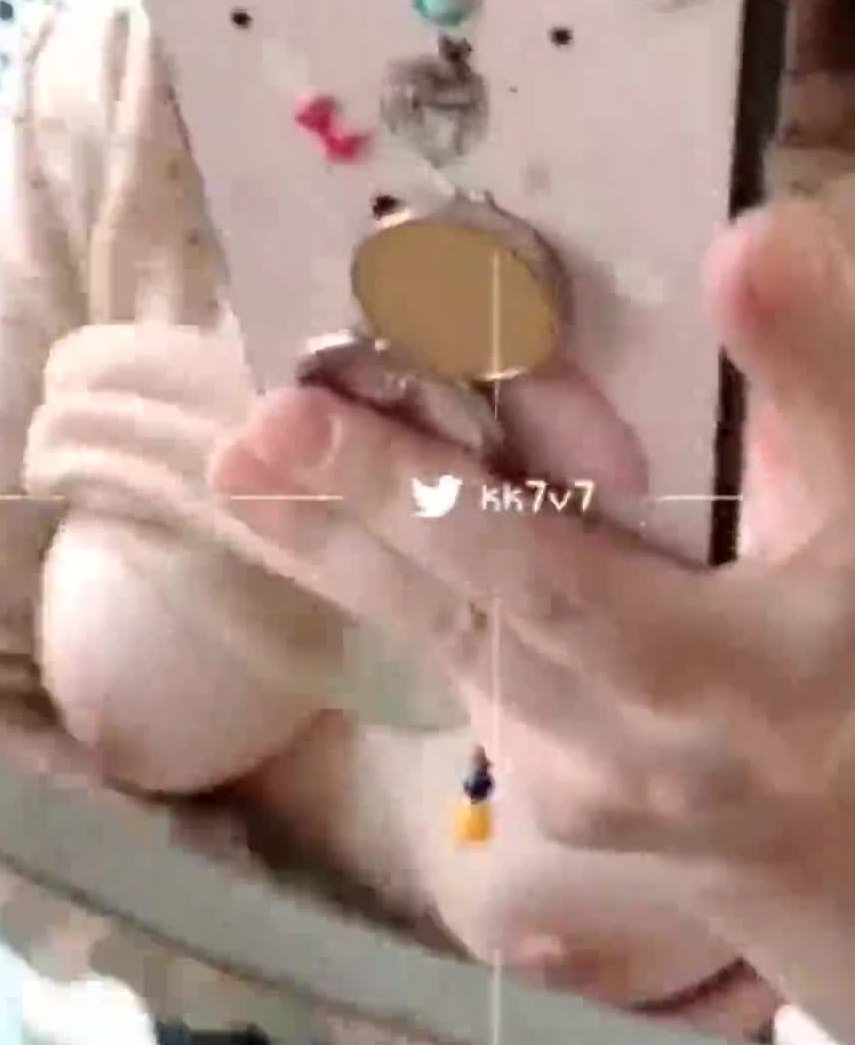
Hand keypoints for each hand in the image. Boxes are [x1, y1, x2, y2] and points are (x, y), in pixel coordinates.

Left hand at [208, 178, 854, 883]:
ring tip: (247, 471)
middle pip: (474, 622)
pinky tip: (321, 518)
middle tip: (248, 442)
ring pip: (449, 650)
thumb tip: (745, 246)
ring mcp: (586, 792)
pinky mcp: (551, 798)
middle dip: (356, 519)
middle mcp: (646, 756)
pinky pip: (463, 671)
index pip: (565, 579)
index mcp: (743, 679)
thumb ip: (818, 387)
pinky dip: (394, 586)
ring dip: (340, 554)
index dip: (447, 494)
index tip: (327, 406)